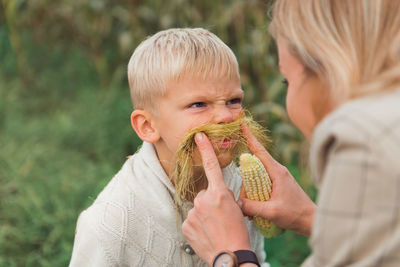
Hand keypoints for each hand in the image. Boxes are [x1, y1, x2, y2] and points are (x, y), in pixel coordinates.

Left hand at [182, 132, 250, 265]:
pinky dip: (198, 224)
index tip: (199, 136)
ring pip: (199, 207)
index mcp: (219, 193)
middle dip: (211, 201)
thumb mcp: (237, 208)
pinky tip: (207, 233)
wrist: (230, 256)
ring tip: (215, 227)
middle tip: (221, 216)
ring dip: (205, 213)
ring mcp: (193, 212)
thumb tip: (217, 193)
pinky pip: (192, 219)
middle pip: (205, 193)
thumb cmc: (238, 232)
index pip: (211, 166)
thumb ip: (224, 195)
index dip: (205, 149)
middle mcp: (203, 200)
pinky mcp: (186, 224)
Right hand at [239, 124, 315, 236]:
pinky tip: (256, 208)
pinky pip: (262, 183)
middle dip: (245, 181)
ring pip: (257, 176)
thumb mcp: (272, 211)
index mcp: (277, 171)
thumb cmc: (295, 214)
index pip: (259, 151)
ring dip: (250, 190)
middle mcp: (277, 171)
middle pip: (254, 166)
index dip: (250, 138)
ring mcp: (278, 178)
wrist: (312, 221)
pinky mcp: (278, 185)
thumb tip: (237, 202)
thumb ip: (252, 206)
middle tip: (244, 199)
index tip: (242, 125)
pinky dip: (256, 193)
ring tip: (252, 210)